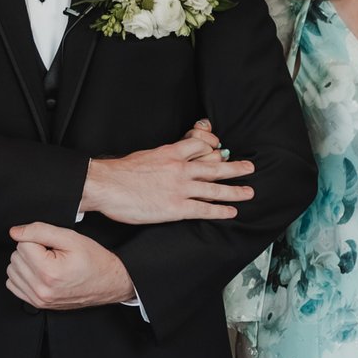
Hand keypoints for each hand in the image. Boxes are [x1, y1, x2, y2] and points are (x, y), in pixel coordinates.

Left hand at [6, 223, 137, 309]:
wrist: (109, 282)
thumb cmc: (94, 261)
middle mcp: (41, 289)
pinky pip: (13, 285)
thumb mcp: (70, 238)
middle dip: (31, 250)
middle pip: (15, 257)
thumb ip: (40, 231)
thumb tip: (15, 232)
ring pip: (12, 270)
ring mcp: (39, 299)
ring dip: (26, 263)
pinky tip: (39, 272)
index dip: (38, 239)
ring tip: (47, 262)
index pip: (22, 244)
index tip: (52, 245)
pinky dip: (23, 276)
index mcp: (49, 272)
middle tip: (52, 253)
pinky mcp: (37, 304)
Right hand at [80, 121, 254, 224]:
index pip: (200, 146)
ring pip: (215, 188)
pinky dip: (221, 210)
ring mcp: (180, 188)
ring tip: (249, 192)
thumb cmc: (120, 172)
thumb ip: (160, 158)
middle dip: (235, 168)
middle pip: (214, 166)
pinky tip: (231, 212)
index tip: (219, 151)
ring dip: (235, 190)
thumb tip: (164, 164)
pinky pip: (205, 209)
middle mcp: (180, 168)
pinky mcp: (176, 208)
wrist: (106, 185)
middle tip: (250, 168)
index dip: (212, 148)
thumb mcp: (144, 156)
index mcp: (171, 153)